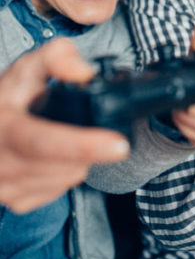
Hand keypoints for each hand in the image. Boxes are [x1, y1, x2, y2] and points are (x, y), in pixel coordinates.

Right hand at [0, 39, 129, 212]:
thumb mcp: (27, 67)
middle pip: (64, 166)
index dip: (84, 145)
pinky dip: (68, 174)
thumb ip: (58, 57)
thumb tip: (85, 73)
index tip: (119, 145)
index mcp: (2, 126)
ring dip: (81, 162)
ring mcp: (4, 186)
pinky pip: (58, 191)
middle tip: (108, 137)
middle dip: (91, 150)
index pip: (44, 142)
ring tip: (75, 139)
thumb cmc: (7, 97)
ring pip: (65, 179)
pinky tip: (61, 157)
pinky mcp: (14, 201)